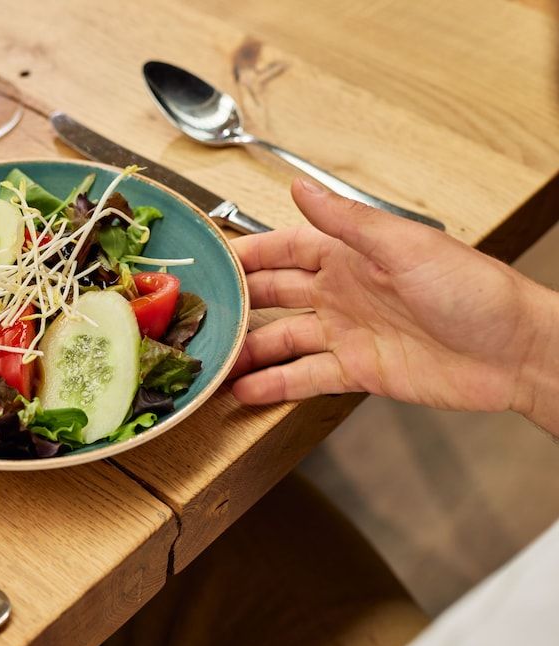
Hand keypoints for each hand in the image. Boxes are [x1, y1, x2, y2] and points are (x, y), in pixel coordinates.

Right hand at [228, 179, 558, 423]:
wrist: (516, 351)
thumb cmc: (473, 290)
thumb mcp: (404, 246)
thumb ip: (346, 221)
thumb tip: (300, 186)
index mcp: (350, 254)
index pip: (284, 249)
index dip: (247, 254)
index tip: (209, 263)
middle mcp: (342, 292)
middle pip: (274, 295)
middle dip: (237, 303)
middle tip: (199, 315)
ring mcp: (346, 333)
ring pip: (282, 339)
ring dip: (248, 350)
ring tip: (213, 362)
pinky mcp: (357, 371)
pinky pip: (305, 377)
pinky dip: (275, 384)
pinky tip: (246, 391)